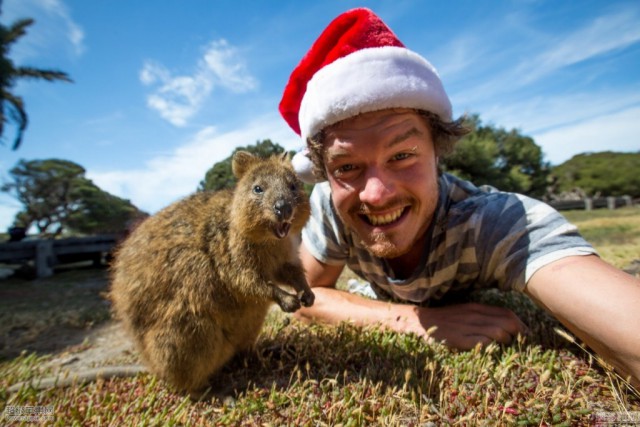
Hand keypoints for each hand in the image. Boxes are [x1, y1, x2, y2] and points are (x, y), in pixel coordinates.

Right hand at [407, 302, 527, 348]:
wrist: (418, 322)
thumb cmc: (443, 320)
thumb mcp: (463, 313)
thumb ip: (481, 317)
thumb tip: (502, 327)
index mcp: (477, 308)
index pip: (508, 314)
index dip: (521, 325)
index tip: (526, 335)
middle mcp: (475, 315)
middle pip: (508, 323)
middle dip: (519, 334)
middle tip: (522, 345)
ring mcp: (468, 327)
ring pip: (499, 333)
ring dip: (507, 342)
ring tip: (506, 350)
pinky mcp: (460, 339)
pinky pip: (483, 343)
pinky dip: (491, 348)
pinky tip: (491, 351)